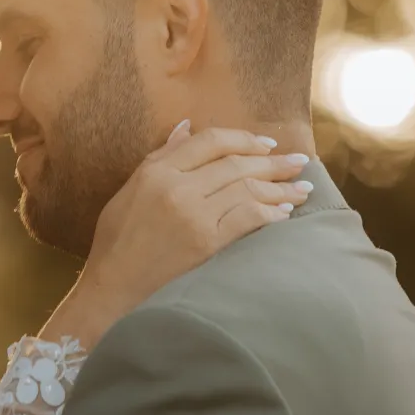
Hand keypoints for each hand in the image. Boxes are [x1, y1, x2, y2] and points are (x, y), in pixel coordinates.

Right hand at [43, 124, 311, 352]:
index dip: (244, 140)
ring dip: (281, 187)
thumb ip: (160, 156)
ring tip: (303, 187)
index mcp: (156, 170)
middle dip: (273, 162)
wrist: (111, 289)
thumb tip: (187, 126)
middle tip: (299, 162)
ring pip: (247, 188)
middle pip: (235, 164)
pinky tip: (285, 212)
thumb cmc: (116, 242)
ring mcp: (193, 214)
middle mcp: (177, 186)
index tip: (267, 145)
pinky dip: (271, 212)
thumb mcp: (129, 190)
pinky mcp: (206, 242)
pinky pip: (248, 217)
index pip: (209, 141)